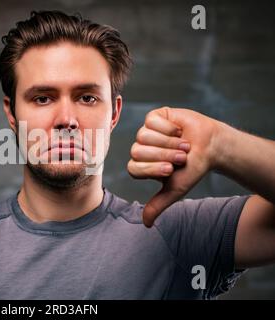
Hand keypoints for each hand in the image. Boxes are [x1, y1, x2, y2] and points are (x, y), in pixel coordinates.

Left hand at [127, 107, 220, 226]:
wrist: (211, 147)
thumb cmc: (192, 168)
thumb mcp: (175, 189)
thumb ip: (158, 205)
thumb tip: (146, 224)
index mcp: (141, 165)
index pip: (133, 168)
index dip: (152, 168)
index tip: (171, 170)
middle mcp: (140, 148)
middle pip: (137, 151)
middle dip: (163, 155)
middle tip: (181, 157)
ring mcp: (145, 131)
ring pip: (143, 136)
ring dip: (168, 143)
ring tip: (184, 145)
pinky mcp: (154, 117)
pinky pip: (151, 121)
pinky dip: (169, 128)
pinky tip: (179, 131)